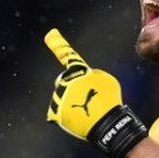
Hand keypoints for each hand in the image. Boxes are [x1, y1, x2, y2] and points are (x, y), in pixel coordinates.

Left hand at [44, 28, 147, 157]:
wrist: (106, 124)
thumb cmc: (109, 101)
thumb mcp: (108, 80)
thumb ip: (93, 75)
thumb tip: (85, 79)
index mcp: (78, 71)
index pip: (68, 55)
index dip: (58, 44)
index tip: (50, 33)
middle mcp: (65, 81)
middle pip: (64, 82)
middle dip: (71, 89)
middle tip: (86, 99)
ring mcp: (59, 97)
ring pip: (60, 97)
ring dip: (69, 102)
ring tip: (85, 110)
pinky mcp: (55, 112)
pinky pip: (56, 112)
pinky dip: (65, 115)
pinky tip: (76, 118)